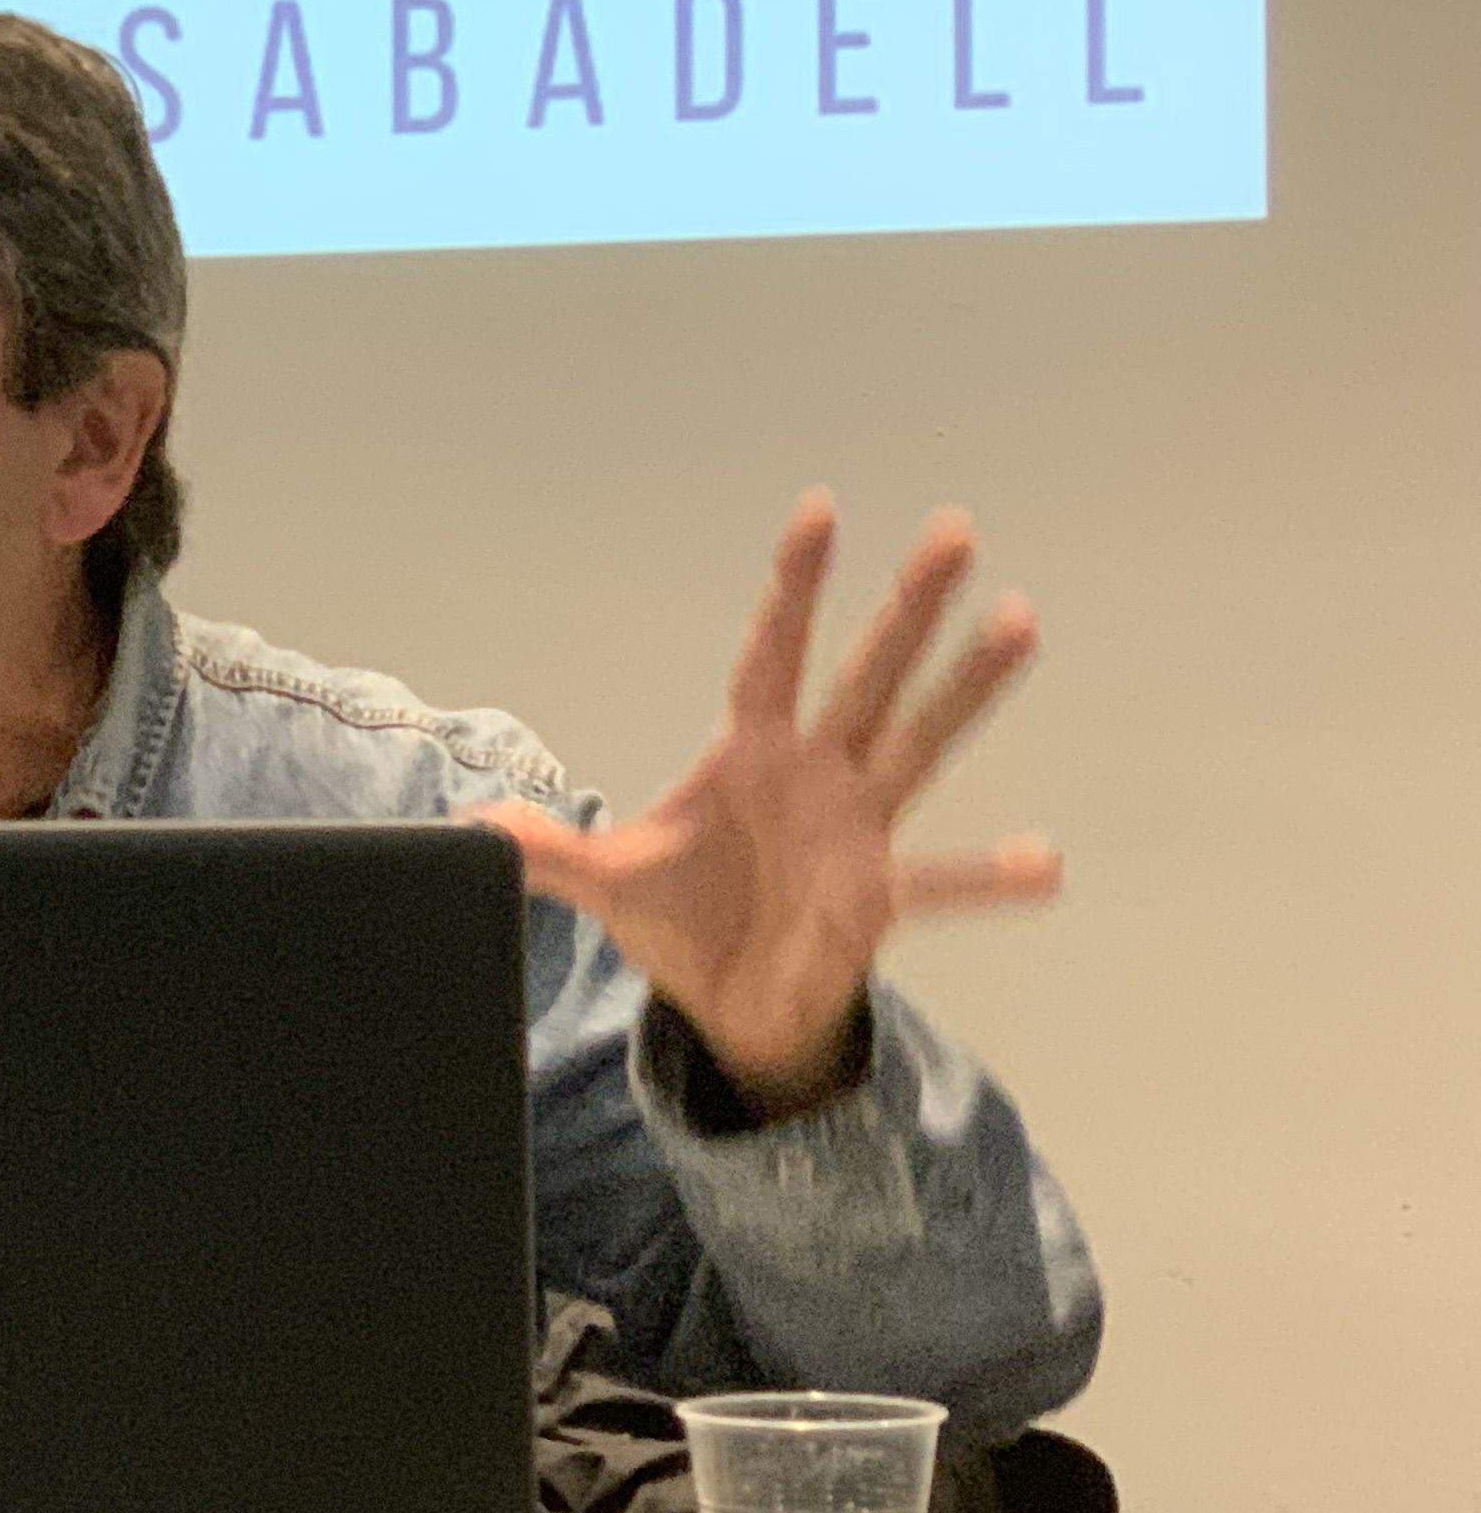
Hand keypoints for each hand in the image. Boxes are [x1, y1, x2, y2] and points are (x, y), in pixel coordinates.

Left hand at [469, 493, 1058, 1117]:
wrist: (728, 1002)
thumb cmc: (681, 919)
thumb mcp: (603, 881)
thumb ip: (543, 851)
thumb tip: (463, 833)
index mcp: (749, 753)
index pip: (771, 652)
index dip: (792, 587)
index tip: (821, 510)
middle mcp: (815, 772)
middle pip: (864, 674)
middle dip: (907, 607)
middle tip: (954, 531)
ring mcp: (856, 826)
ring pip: (918, 741)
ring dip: (966, 686)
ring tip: (1019, 621)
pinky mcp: (878, 895)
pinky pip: (943, 882)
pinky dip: (992, 875)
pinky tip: (1050, 863)